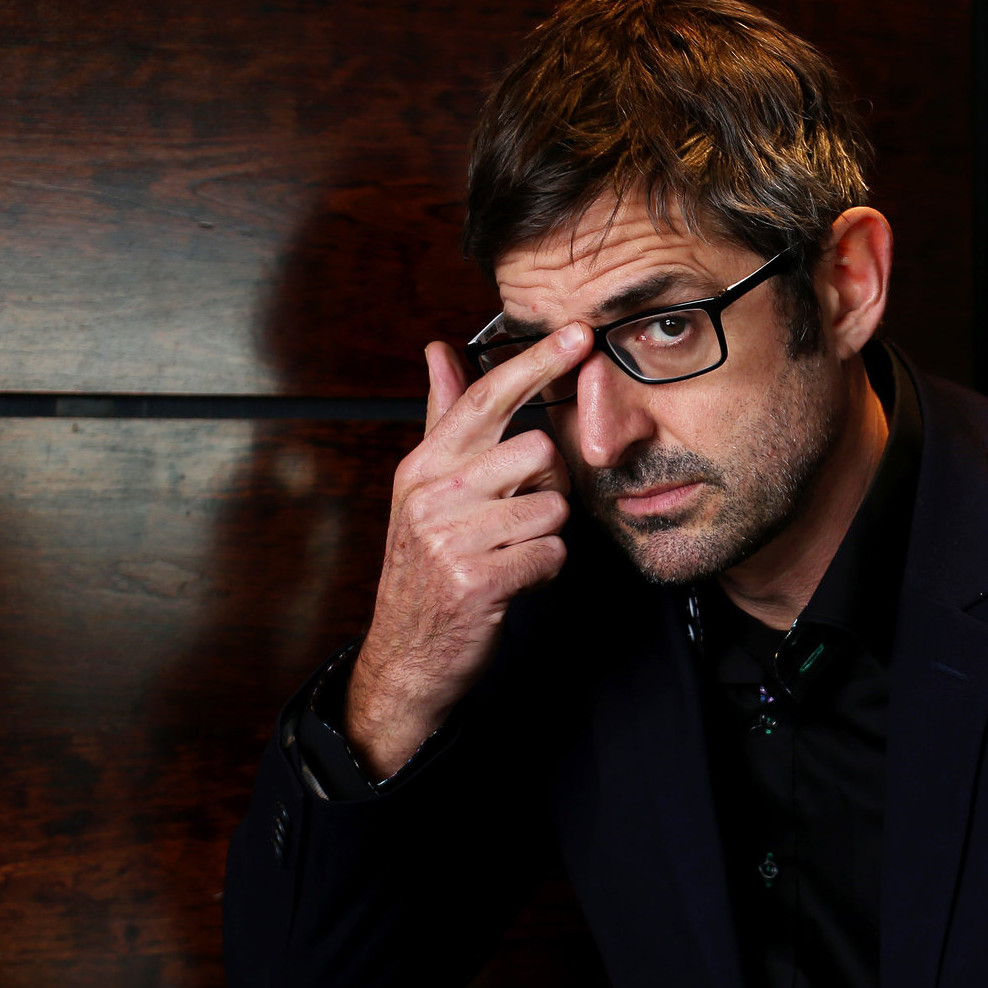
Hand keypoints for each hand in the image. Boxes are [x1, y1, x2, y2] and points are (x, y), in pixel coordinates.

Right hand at [343, 328, 590, 776]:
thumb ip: (442, 419)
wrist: (408, 654)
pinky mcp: (476, 579)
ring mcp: (451, 537)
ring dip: (546, 535)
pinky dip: (545, 570)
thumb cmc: (428, 566)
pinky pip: (551, 554)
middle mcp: (433, 493)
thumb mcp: (425, 488)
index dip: (536, 362)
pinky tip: (515, 579)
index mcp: (425, 465)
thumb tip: (439, 350)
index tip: (579, 333)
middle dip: (549, 485)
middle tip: (522, 515)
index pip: (485, 397)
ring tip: (511, 552)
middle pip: (538, 452)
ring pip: (552, 507)